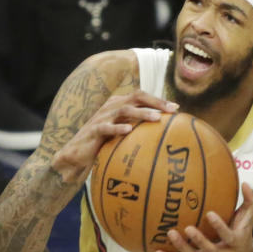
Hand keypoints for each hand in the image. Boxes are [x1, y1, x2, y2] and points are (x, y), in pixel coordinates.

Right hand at [51, 90, 176, 183]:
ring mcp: (102, 117)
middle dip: (155, 101)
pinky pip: (107, 127)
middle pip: (135, 97)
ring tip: (156, 118)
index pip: (141, 96)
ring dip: (141, 113)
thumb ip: (137, 131)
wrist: (76, 154)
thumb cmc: (102, 146)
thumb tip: (162, 137)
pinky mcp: (94, 130)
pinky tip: (129, 131)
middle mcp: (111, 107)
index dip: (158, 99)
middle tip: (172, 109)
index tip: (176, 108)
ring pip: (124, 109)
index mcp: (118, 105)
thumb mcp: (120, 135)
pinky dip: (118, 128)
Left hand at [155, 182, 252, 251]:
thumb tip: (244, 182)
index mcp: (234, 241)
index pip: (228, 235)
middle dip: (198, 240)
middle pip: (209, 250)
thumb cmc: (242, 230)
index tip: (210, 213)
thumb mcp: (249, 216)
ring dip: (180, 247)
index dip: (219, 226)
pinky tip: (156, 251)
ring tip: (170, 233)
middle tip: (187, 228)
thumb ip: (250, 199)